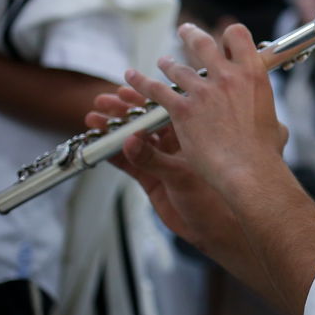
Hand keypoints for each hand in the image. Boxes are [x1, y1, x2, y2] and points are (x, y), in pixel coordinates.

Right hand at [86, 86, 246, 259]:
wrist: (220, 229)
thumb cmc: (217, 197)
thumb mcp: (182, 175)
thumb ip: (153, 160)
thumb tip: (130, 140)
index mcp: (196, 131)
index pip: (168, 107)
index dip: (146, 97)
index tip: (126, 86)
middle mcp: (180, 143)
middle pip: (147, 120)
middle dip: (125, 110)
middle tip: (103, 99)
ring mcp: (164, 160)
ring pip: (135, 139)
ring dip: (115, 128)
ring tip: (95, 116)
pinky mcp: (153, 180)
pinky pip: (128, 162)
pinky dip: (113, 153)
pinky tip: (98, 143)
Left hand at [122, 23, 286, 196]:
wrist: (249, 169)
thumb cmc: (265, 152)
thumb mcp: (276, 124)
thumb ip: (270, 118)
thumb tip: (276, 126)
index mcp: (253, 75)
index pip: (238, 36)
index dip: (229, 36)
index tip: (223, 41)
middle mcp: (228, 76)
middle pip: (203, 43)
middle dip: (191, 34)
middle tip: (185, 31)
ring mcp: (203, 92)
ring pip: (177, 68)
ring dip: (168, 63)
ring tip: (163, 61)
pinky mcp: (182, 110)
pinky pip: (156, 91)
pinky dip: (141, 83)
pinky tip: (131, 78)